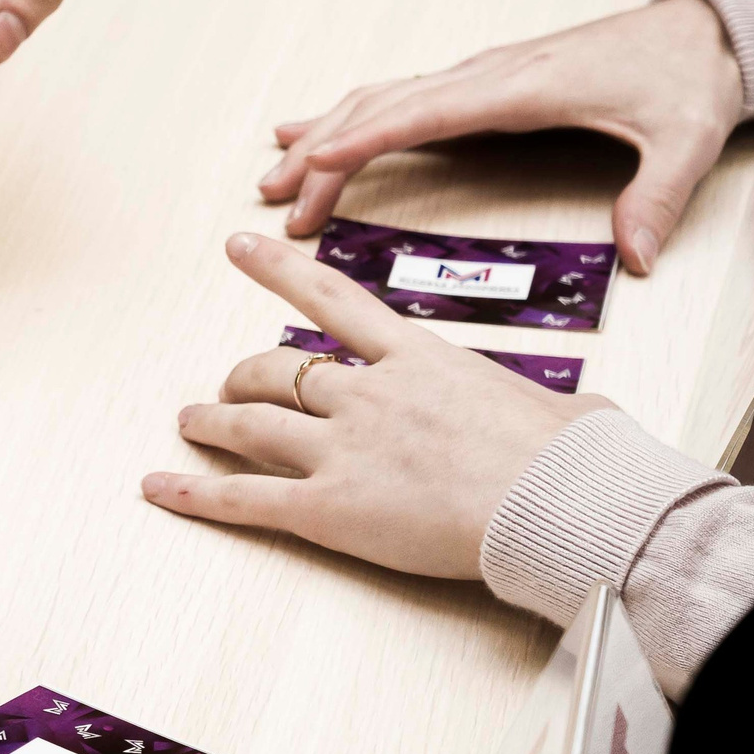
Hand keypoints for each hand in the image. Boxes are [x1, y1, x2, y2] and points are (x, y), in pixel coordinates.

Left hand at [143, 234, 607, 577]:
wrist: (559, 503)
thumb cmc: (573, 461)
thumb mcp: (572, 413)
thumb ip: (566, 409)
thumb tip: (594, 417)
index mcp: (419, 360)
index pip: (332, 298)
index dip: (277, 270)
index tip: (239, 246)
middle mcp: (369, 395)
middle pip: (282, 369)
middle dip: (245, 373)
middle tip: (227, 381)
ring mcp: (343, 448)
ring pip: (254, 424)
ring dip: (214, 421)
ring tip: (190, 421)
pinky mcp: (330, 507)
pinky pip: (248, 499)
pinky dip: (196, 494)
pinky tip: (159, 487)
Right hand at [258, 0, 745, 274]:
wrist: (703, 30)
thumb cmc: (688, 75)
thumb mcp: (686, 139)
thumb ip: (656, 197)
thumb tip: (638, 254)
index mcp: (524, 87)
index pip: (424, 114)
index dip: (364, 139)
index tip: (315, 164)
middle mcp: (490, 74)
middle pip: (382, 108)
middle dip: (322, 152)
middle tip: (277, 198)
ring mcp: (483, 74)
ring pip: (383, 98)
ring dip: (326, 133)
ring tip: (277, 169)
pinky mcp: (486, 82)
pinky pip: (403, 96)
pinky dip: (355, 115)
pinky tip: (325, 128)